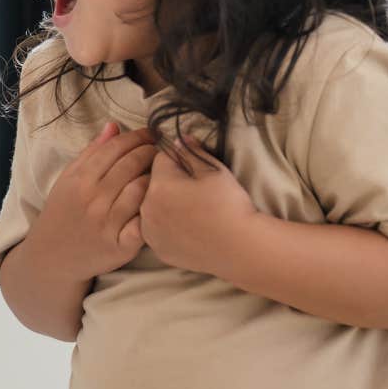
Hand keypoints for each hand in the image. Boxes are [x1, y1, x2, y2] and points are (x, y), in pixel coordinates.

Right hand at [26, 120, 157, 280]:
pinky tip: (158, 201)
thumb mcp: (68, 179)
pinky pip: (145, 221)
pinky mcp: (121, 245)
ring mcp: (107, 224)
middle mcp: (93, 200)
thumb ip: (91, 152)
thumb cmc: (63, 213)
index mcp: (79, 180)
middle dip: (151, 151)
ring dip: (156, 177)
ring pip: (142, 189)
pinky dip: (153, 209)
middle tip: (161, 149)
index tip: (150, 133)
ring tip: (162, 172)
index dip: (137, 136)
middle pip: (132, 164)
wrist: (52, 257)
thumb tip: (114, 125)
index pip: (115, 148)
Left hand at [139, 139, 258, 275]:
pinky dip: (167, 227)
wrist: (241, 247)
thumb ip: (191, 152)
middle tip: (195, 191)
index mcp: (158, 185)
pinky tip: (187, 228)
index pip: (160, 159)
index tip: (194, 168)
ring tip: (191, 210)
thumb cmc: (229, 205)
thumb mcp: (214, 170)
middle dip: (169, 182)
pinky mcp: (158, 249)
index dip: (179, 159)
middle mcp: (146, 209)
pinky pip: (156, 230)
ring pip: (152, 207)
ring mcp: (150, 232)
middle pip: (152, 184)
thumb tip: (179, 139)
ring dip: (164, 204)